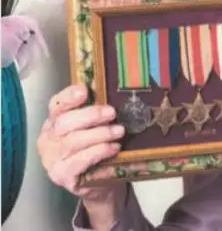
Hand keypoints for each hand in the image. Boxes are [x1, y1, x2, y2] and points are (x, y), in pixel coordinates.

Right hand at [37, 85, 125, 204]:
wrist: (99, 184)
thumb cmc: (97, 152)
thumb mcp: (94, 129)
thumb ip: (95, 114)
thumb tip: (111, 95)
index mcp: (53, 123)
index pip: (56, 105)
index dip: (69, 97)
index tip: (85, 91)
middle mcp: (47, 140)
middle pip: (64, 122)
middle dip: (90, 115)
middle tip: (112, 113)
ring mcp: (51, 159)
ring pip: (73, 141)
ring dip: (100, 134)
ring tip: (119, 131)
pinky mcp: (62, 175)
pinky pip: (80, 160)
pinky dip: (99, 151)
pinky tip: (114, 148)